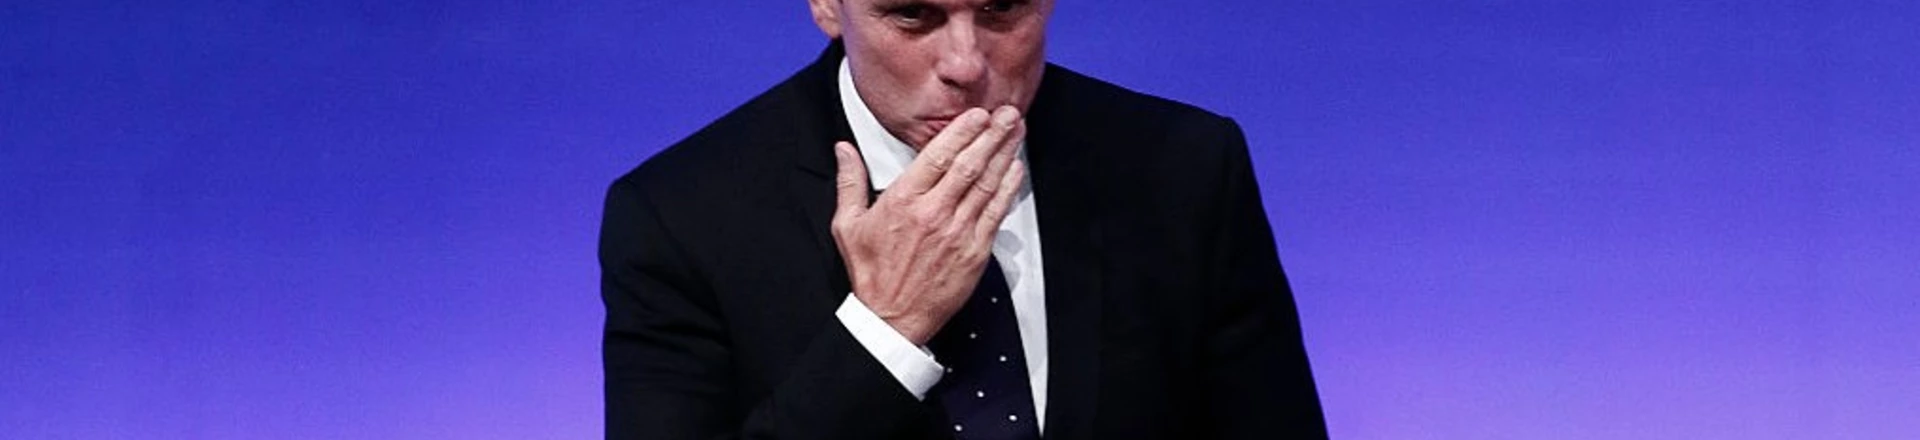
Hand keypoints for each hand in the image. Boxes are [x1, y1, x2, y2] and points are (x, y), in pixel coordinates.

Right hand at [830, 106, 1027, 344]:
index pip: (938, 155)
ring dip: (1004, 154)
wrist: (891, 318)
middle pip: (969, 164)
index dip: (962, 131)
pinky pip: (996, 213)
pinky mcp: (974, 252)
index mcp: (903, 201)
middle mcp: (933, 213)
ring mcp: (957, 232)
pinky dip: (1007, 188)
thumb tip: (843, 149)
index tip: (977, 115)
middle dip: (991, 135)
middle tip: (1006, 112)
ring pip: (986, 184)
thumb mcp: (848, 225)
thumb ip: (849, 182)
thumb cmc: (871, 273)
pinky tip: (1015, 169)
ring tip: (1016, 131)